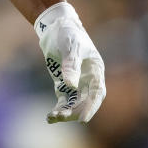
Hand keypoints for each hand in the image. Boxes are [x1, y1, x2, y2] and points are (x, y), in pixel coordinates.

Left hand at [35, 2, 105, 123]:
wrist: (55, 28)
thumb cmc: (68, 34)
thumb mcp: (70, 47)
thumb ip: (71, 65)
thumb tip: (71, 85)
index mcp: (95, 71)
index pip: (96, 93)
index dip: (91, 106)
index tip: (83, 118)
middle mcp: (88, 80)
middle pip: (85, 102)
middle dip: (75, 111)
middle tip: (63, 116)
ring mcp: (76, 84)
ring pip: (74, 104)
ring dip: (66, 112)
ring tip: (53, 117)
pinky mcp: (63, 85)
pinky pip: (63, 101)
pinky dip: (58, 109)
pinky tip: (50, 117)